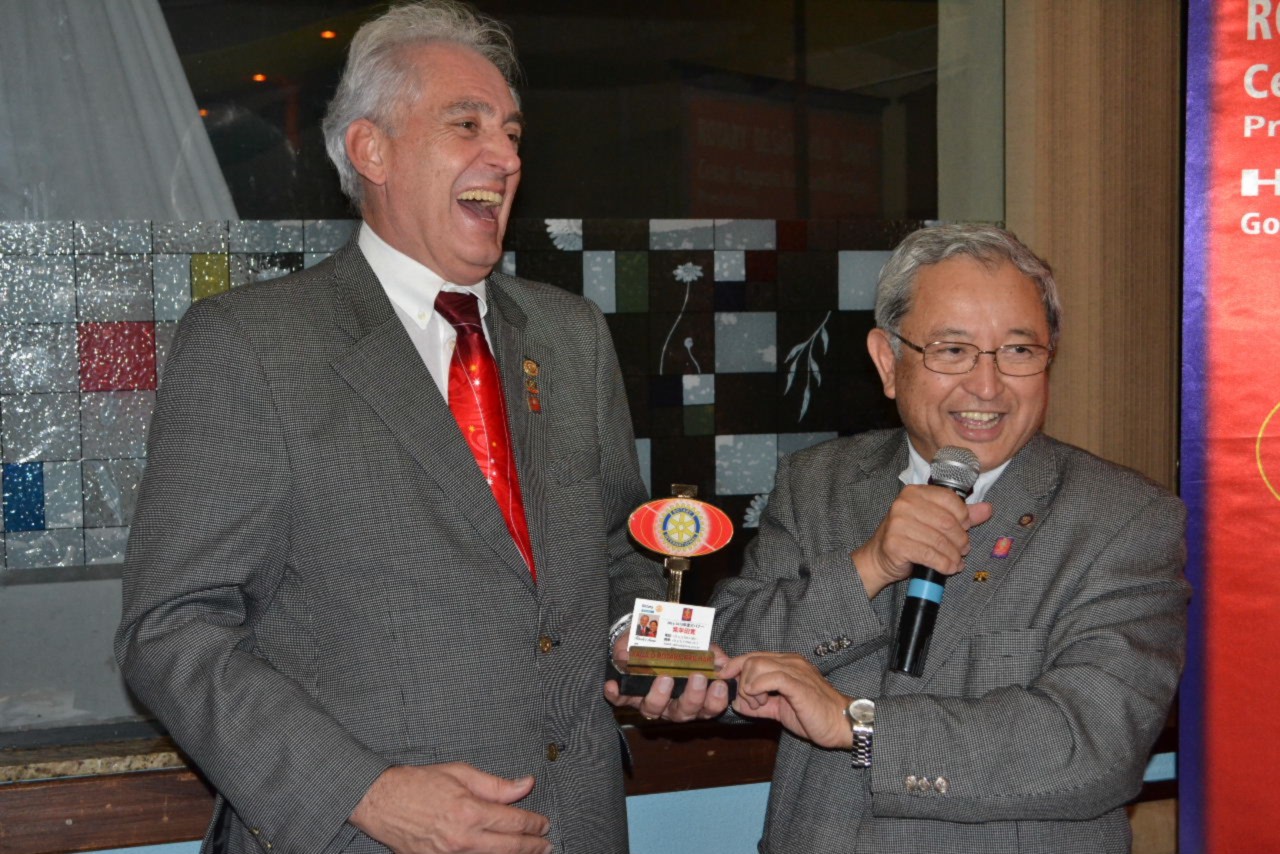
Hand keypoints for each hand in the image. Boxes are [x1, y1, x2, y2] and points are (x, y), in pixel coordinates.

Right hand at [349, 763, 550, 853]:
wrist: (381, 801)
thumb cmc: (418, 783)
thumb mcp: (461, 773)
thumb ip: (496, 784)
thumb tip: (525, 785)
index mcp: (470, 811)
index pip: (514, 822)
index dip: (534, 824)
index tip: (543, 823)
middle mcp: (462, 838)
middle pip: (509, 847)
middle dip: (532, 846)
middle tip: (546, 844)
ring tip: (530, 853)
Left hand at [604, 637, 730, 721]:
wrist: (647, 633)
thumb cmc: (675, 645)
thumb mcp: (697, 644)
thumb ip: (710, 652)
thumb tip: (722, 661)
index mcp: (691, 696)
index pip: (707, 708)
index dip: (715, 702)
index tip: (719, 685)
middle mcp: (670, 704)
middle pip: (682, 713)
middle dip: (692, 698)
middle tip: (698, 679)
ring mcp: (647, 700)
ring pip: (653, 709)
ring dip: (659, 696)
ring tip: (665, 678)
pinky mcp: (626, 693)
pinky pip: (619, 699)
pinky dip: (615, 694)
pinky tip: (612, 685)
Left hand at [718, 652, 850, 748]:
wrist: (841, 724)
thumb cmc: (814, 716)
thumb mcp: (779, 709)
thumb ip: (759, 704)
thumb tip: (737, 703)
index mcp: (786, 664)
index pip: (752, 656)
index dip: (733, 666)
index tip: (724, 680)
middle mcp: (790, 661)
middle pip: (750, 659)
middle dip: (740, 681)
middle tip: (751, 702)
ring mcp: (794, 670)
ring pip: (755, 665)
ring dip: (749, 688)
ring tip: (759, 704)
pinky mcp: (797, 683)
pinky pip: (768, 678)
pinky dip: (756, 689)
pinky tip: (761, 702)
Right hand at [851, 484, 992, 598]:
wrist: (878, 557)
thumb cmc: (908, 537)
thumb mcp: (934, 521)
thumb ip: (961, 514)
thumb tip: (987, 509)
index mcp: (914, 492)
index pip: (950, 500)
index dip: (964, 517)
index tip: (966, 528)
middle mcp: (904, 505)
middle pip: (948, 522)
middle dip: (961, 540)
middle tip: (963, 549)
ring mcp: (898, 524)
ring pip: (941, 541)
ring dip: (954, 555)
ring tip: (956, 560)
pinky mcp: (896, 544)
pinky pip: (930, 555)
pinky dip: (944, 564)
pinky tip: (948, 567)